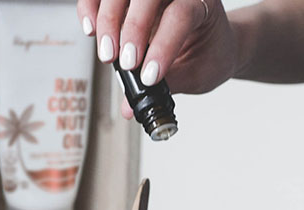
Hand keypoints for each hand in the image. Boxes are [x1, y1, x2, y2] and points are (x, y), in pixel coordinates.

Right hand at [78, 0, 239, 117]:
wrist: (213, 42)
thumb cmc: (209, 54)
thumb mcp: (197, 74)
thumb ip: (167, 85)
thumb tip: (130, 106)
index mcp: (203, 5)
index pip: (180, 14)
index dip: (162, 45)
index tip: (148, 76)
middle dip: (132, 27)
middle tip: (125, 63)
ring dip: (108, 20)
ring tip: (107, 53)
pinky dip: (90, 7)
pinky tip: (91, 29)